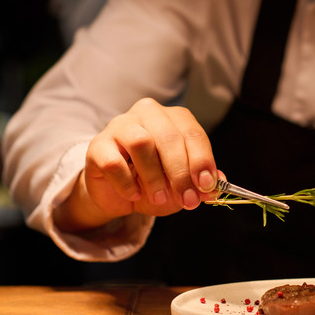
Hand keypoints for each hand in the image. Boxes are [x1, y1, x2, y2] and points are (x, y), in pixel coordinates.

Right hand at [55, 98, 222, 231]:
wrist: (118, 194)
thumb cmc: (154, 182)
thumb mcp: (183, 184)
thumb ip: (201, 182)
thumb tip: (216, 185)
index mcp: (174, 118)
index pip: (192, 133)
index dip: (202, 160)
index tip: (206, 186)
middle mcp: (148, 114)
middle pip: (169, 137)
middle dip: (181, 173)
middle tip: (187, 200)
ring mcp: (120, 125)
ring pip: (141, 143)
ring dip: (154, 177)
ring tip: (160, 198)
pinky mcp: (98, 145)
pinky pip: (114, 162)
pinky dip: (127, 183)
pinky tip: (134, 194)